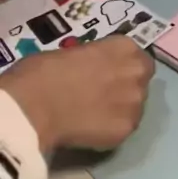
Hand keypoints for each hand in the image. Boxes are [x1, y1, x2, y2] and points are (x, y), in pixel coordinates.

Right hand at [0, 36, 154, 152]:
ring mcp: (135, 104)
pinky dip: (109, 130)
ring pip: (134, 108)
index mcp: (125, 47)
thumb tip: (92, 70)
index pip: (138, 58)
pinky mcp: (126, 130)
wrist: (34, 105)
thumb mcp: (73, 52)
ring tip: (94, 116)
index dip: (124, 68)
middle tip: (103, 96)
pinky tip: (90, 130)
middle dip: (126, 88)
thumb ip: (94, 60)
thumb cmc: (44, 71)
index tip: (110, 75)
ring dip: (120, 110)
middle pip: (140, 83)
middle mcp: (137, 73)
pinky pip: (122, 130)